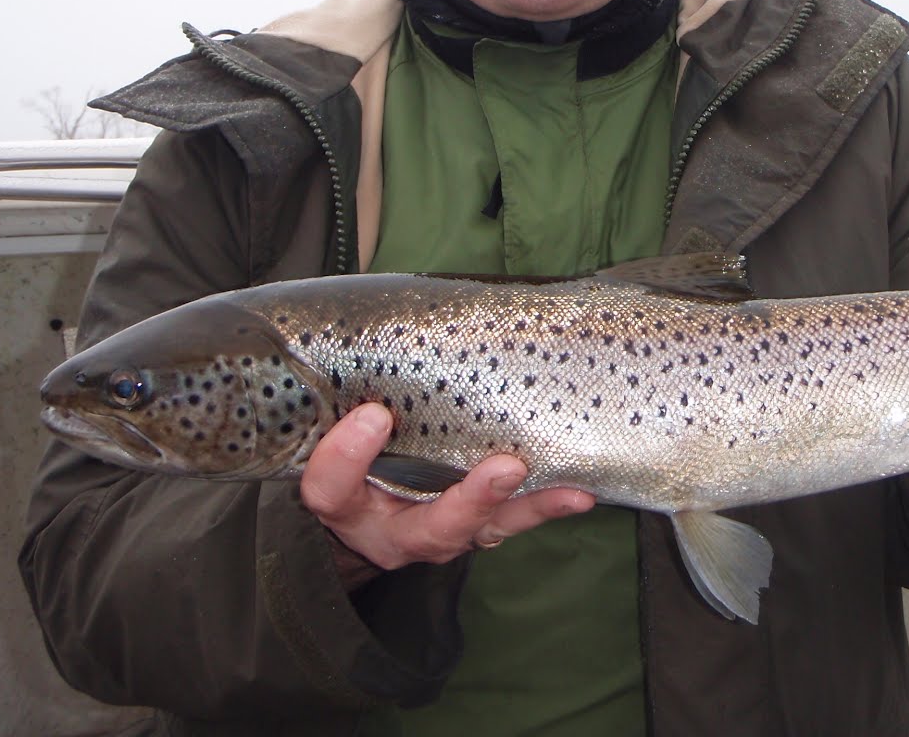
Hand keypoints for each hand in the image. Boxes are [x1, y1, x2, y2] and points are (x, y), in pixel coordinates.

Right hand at [300, 403, 594, 583]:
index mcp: (343, 503)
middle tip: (506, 470)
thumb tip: (373, 377)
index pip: (331, 489)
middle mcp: (394, 530)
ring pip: (486, 529)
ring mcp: (440, 532)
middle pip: (429, 528)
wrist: (361, 506)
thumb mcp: (327, 431)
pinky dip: (546, 504)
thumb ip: (341, 410)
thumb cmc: (348, 452)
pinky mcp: (476, 525)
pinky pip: (512, 520)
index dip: (346, 458)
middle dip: (471, 501)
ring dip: (529, 508)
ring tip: (570, 494)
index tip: (372, 415)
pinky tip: (580, 492)